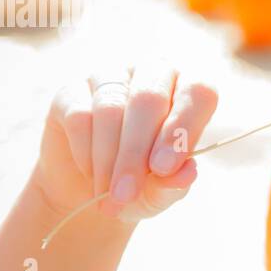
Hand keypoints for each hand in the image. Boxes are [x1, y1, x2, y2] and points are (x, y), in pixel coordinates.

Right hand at [33, 59, 218, 222]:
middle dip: (137, 152)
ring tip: (110, 196)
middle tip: (127, 193)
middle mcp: (152, 74)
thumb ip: (175, 183)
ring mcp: (111, 77)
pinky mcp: (72, 91)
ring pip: (110, 109)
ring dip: (109, 160)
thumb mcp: (161, 191)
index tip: (164, 168)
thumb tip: (187, 173)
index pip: (198, 91)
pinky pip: (79, 116)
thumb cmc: (141, 184)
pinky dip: (85, 153)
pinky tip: (91, 175)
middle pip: (149, 98)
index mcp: (188, 90)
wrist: (89, 191)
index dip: (183, 128)